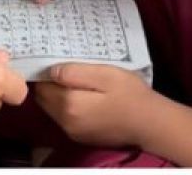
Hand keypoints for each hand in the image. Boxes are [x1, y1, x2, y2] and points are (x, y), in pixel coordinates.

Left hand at [36, 63, 159, 147]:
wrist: (149, 123)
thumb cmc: (130, 94)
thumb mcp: (105, 74)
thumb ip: (75, 73)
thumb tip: (51, 71)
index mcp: (69, 104)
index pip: (42, 85)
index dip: (44, 69)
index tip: (52, 56)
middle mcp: (66, 121)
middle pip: (43, 98)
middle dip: (48, 82)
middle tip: (61, 65)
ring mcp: (72, 131)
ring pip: (52, 108)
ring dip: (56, 94)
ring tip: (72, 78)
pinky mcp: (80, 136)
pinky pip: (63, 117)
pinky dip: (65, 104)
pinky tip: (81, 94)